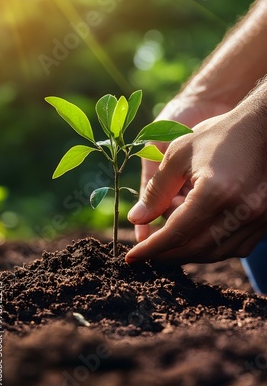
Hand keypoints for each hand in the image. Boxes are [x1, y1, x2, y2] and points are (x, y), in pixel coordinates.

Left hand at [126, 106, 266, 263]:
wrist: (262, 127)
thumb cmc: (217, 135)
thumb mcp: (178, 155)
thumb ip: (156, 191)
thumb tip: (136, 219)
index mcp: (215, 192)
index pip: (177, 233)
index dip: (151, 249)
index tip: (131, 258)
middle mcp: (240, 211)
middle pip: (196, 249)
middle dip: (168, 254)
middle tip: (149, 253)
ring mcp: (258, 218)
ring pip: (217, 252)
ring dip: (190, 250)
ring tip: (172, 235)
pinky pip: (236, 247)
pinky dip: (212, 246)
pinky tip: (198, 231)